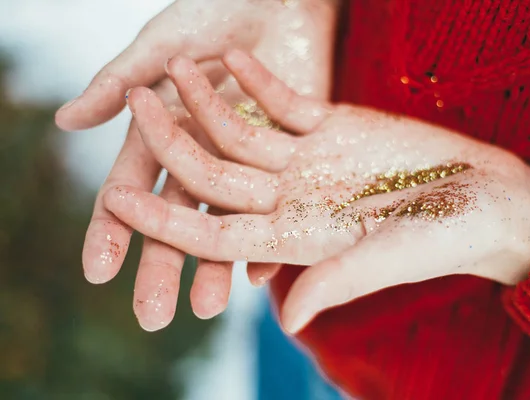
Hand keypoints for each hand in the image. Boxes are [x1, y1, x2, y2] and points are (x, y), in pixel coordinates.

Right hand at [56, 0, 338, 330]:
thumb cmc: (215, 10)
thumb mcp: (163, 42)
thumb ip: (120, 80)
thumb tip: (65, 121)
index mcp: (165, 131)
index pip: (132, 188)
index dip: (113, 227)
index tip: (98, 271)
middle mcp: (202, 154)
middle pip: (176, 217)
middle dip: (162, 263)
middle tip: (152, 315)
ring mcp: (245, 160)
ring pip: (225, 219)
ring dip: (215, 263)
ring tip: (207, 307)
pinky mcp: (287, 155)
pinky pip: (276, 203)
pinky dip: (271, 235)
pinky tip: (261, 272)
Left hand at [104, 51, 529, 333]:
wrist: (480, 200)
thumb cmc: (441, 239)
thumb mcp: (390, 259)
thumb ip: (337, 280)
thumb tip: (291, 319)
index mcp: (292, 238)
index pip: (213, 232)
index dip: (166, 220)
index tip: (117, 200)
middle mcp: (287, 199)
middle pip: (213, 174)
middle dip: (172, 143)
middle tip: (134, 105)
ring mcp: (304, 160)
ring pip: (239, 130)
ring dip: (207, 100)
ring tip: (173, 65)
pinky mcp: (328, 126)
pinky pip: (282, 100)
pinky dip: (258, 80)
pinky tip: (231, 55)